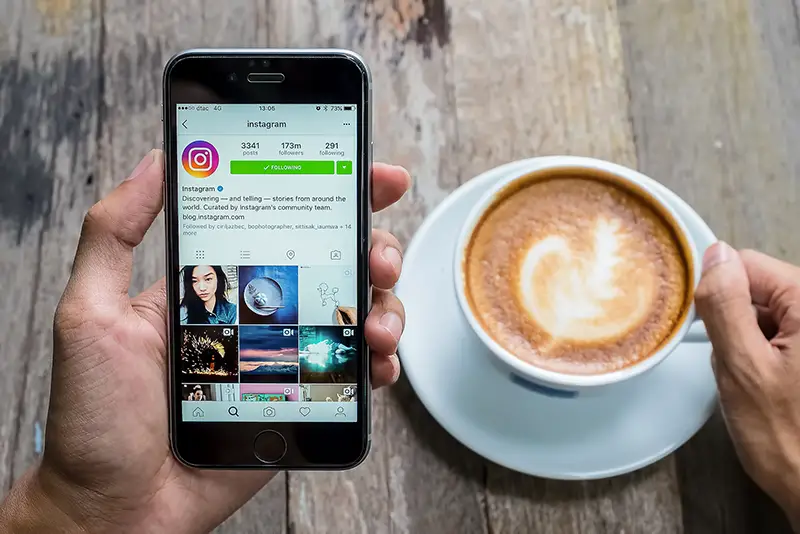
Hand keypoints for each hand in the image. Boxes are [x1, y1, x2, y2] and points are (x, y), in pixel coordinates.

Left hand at [0, 150, 410, 532]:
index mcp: (218, 282)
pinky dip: (380, 363)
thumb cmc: (95, 418)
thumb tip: (155, 161)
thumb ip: (112, 235)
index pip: (285, 221)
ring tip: (378, 323)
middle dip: (375, 248)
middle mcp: (260, 313)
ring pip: (357, 313)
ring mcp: (286, 357)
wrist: (118, 508)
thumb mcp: (89, 314)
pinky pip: (356, 373)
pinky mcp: (303, 401)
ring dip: (385, 306)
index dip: (336, 194)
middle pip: (337, 262)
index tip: (375, 176)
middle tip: (379, 255)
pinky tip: (378, 363)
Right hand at [695, 242, 799, 527]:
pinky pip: (777, 335)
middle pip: (758, 288)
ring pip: (764, 314)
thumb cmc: (788, 439)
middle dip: (733, 321)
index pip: (749, 265)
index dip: (718, 290)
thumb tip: (714, 257)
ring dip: (746, 341)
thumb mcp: (742, 366)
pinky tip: (762, 386)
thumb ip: (725, 306)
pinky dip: (759, 354)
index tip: (703, 323)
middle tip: (734, 362)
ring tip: (751, 381)